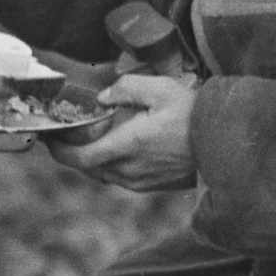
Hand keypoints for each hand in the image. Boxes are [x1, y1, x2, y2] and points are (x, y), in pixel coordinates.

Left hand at [53, 71, 197, 192]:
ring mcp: (141, 182)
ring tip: (93, 137)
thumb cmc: (194, 114)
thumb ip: (127, 88)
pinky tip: (118, 147)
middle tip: (68, 132)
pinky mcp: (152, 186)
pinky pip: (121, 178)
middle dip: (74, 151)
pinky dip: (111, 164)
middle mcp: (129, 170)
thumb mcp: (161, 89)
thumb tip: (104, 97)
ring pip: (104, 174)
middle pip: (88, 167)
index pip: (79, 158)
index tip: (50, 138)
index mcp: (127, 146)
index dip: (59, 151)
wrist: (225, 143)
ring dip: (94, 158)